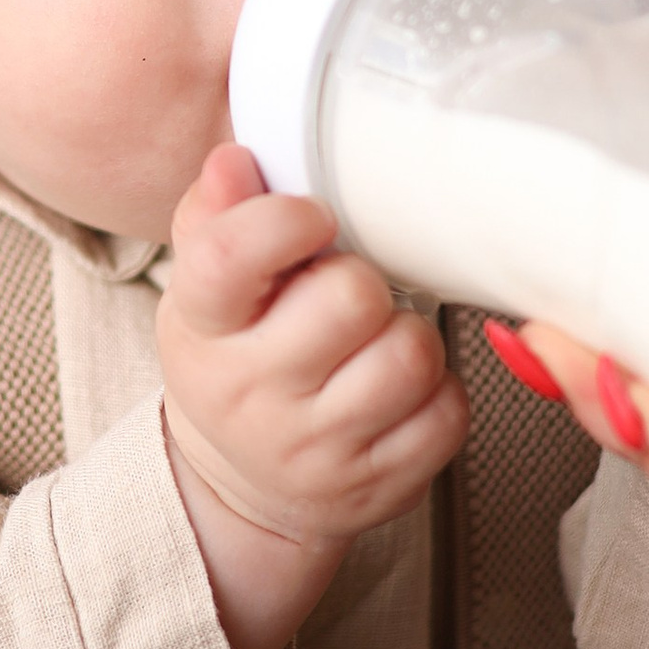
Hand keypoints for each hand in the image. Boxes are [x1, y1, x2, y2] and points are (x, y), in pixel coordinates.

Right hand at [158, 141, 467, 648]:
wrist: (244, 481)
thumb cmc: (240, 354)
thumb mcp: (208, 286)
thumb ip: (219, 213)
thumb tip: (237, 160)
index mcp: (201, 326)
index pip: (230, 256)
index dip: (285, 219)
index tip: (312, 217)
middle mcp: (248, 394)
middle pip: (350, 299)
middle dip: (364, 281)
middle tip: (349, 290)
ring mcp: (313, 451)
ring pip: (410, 355)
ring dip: (409, 335)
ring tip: (378, 339)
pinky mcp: (375, 488)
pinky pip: (447, 413)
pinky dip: (438, 391)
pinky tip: (400, 390)